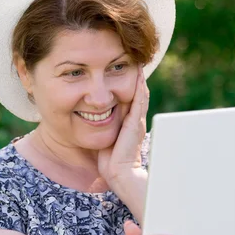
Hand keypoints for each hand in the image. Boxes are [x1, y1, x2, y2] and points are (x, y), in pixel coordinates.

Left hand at [98, 65, 148, 184]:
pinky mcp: (135, 124)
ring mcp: (137, 121)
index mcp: (130, 124)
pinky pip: (139, 101)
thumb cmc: (111, 161)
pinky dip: (139, 88)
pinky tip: (138, 76)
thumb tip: (93, 118)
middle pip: (139, 94)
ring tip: (139, 63)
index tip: (128, 71)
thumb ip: (105, 128)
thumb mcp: (107, 139)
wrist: (119, 174)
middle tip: (136, 61)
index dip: (131, 85)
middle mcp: (136, 121)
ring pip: (140, 95)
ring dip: (139, 79)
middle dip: (137, 78)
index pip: (132, 100)